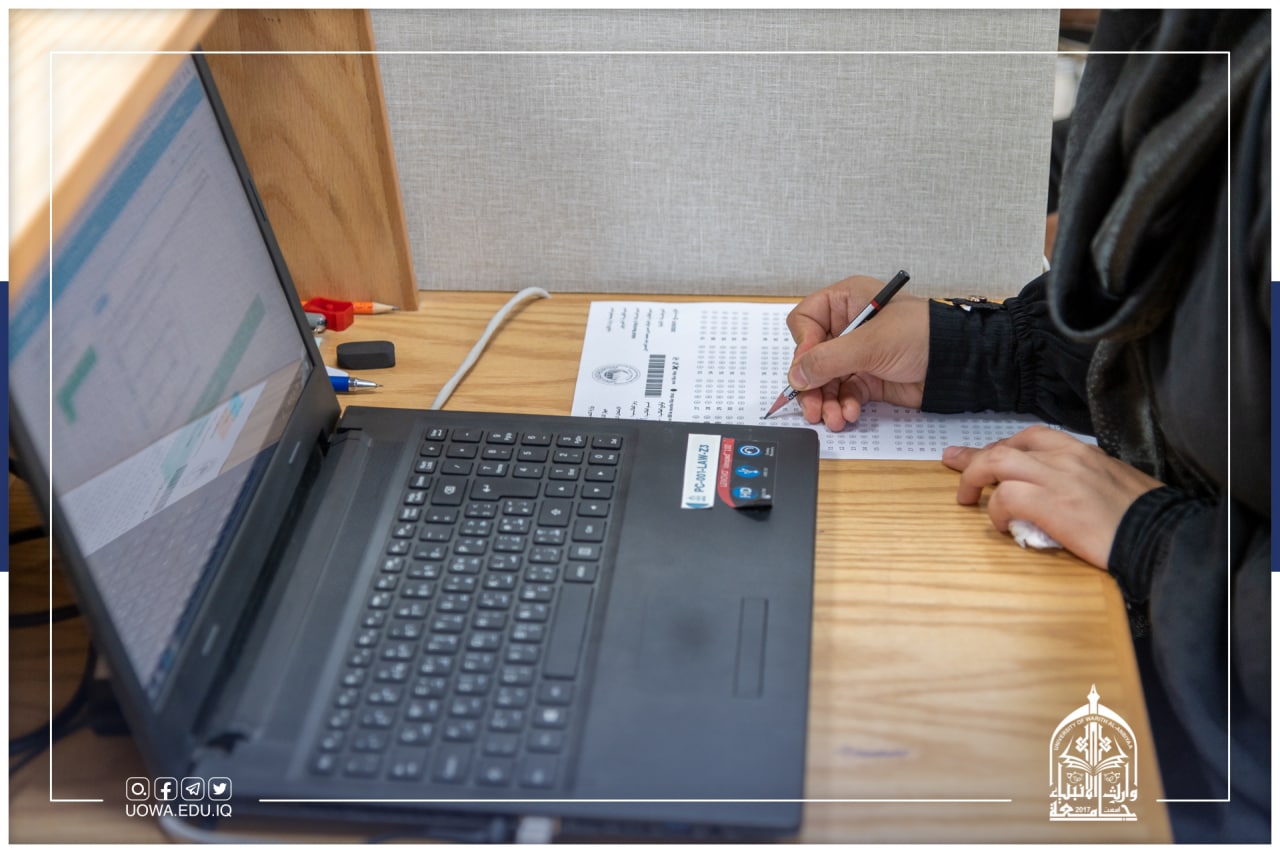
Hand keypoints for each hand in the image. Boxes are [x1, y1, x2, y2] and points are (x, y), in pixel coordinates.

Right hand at [786, 275, 929, 430]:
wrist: (960, 363)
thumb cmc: (924, 334)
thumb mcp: (871, 343)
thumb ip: (829, 359)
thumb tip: (796, 376)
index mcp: (846, 302)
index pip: (805, 321)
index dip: (803, 346)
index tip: (807, 368)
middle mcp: (847, 328)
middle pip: (811, 358)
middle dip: (811, 385)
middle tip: (812, 407)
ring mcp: (857, 355)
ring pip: (825, 381)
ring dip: (825, 402)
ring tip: (833, 418)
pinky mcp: (868, 379)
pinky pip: (843, 394)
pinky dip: (842, 406)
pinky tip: (849, 414)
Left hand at [941, 425, 1163, 567]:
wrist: (1160, 535)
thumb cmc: (1142, 516)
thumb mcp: (1113, 482)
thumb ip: (1083, 478)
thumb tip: (1063, 490)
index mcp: (1082, 451)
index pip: (1031, 436)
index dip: (1002, 446)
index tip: (985, 455)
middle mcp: (1066, 457)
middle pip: (1006, 446)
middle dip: (974, 457)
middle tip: (954, 465)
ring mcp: (1057, 478)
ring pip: (997, 462)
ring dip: (973, 478)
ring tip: (967, 498)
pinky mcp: (1051, 504)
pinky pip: (1006, 497)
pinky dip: (995, 510)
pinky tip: (1001, 524)